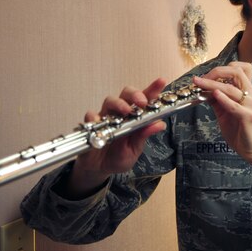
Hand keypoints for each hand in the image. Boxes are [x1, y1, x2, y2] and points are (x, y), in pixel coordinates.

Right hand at [65, 78, 167, 197]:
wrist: (98, 169)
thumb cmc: (118, 157)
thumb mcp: (135, 149)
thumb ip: (143, 136)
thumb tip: (160, 124)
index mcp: (135, 118)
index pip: (145, 100)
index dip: (153, 89)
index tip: (161, 81)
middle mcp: (120, 114)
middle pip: (126, 94)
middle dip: (135, 94)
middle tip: (141, 102)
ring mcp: (105, 117)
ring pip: (110, 101)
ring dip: (118, 103)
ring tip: (125, 111)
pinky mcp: (91, 125)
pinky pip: (91, 116)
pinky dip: (95, 117)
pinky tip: (98, 121)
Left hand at [191, 61, 251, 179]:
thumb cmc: (240, 131)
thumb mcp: (225, 112)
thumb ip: (217, 100)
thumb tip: (203, 89)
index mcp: (248, 92)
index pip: (241, 68)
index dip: (222, 68)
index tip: (206, 75)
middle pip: (236, 72)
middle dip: (216, 72)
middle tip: (200, 79)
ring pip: (232, 88)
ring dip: (212, 84)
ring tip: (199, 85)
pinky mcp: (249, 117)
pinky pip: (234, 105)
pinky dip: (223, 99)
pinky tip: (214, 95)